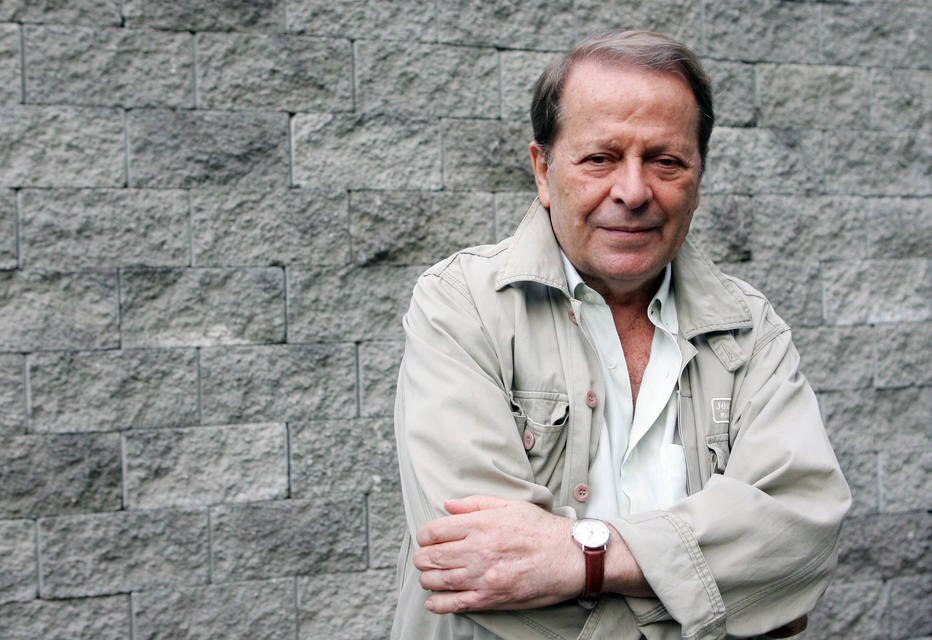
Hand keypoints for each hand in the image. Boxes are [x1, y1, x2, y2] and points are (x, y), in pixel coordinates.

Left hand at [414, 495, 583, 613]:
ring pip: (438, 580)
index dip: (424, 536)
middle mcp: (477, 550)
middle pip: (431, 556)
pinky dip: (438, 604)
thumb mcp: (510, 505)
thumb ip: (475, 504)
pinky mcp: (492, 598)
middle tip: (425, 558)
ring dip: (427, 579)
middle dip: (422, 558)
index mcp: (480, 525)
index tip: (427, 539)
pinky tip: (433, 601)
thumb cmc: (542, 529)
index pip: (434, 531)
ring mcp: (483, 576)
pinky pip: (455, 604)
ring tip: (430, 576)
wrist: (570, 557)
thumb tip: (447, 505)